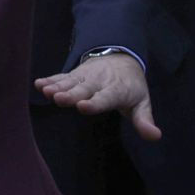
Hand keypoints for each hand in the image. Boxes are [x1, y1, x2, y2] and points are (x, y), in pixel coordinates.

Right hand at [35, 52, 160, 141]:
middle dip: (71, 94)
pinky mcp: (74, 75)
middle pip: (83, 90)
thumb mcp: (142, 102)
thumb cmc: (131, 87)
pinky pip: (61, 77)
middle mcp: (98, 82)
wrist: (121, 58)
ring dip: (57, 86)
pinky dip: (50, 80)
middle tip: (59, 99)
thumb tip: (155, 136)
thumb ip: (145, 120)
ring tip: (46, 91)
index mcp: (116, 90)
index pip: (105, 98)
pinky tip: (39, 84)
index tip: (83, 107)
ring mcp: (85, 77)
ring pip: (70, 83)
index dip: (94, 103)